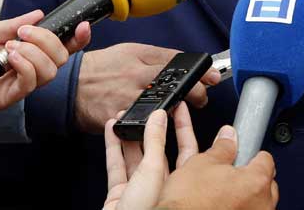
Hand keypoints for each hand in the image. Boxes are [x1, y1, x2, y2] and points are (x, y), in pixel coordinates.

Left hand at [0, 10, 90, 122]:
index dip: (78, 37)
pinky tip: (9, 57)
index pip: (62, 46)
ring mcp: (20, 83)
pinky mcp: (9, 96)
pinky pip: (30, 82)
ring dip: (35, 52)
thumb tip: (39, 14)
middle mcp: (29, 68)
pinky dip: (25, 65)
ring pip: (50, 70)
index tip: (82, 24)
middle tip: (22, 33)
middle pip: (61, 57)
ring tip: (11, 46)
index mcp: (28, 51)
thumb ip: (11, 25)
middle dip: (48, 39)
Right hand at [76, 44, 220, 132]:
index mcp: (141, 63)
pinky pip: (140, 129)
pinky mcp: (117, 122)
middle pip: (174, 90)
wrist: (71, 86)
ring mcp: (127, 103)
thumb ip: (160, 56)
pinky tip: (158, 127)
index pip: (177, 66)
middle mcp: (136, 82)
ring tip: (181, 111)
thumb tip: (186, 60)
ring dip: (176, 113)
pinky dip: (151, 129)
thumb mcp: (133, 51)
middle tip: (200, 98)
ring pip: (161, 111)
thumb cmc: (104, 67)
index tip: (212, 78)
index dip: (199, 73)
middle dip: (195, 95)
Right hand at [104, 104, 277, 209]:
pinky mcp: (122, 195)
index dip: (185, 127)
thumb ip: (163, 143)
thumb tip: (183, 122)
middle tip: (155, 108)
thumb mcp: (167, 170)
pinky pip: (118, 167)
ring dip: (132, 134)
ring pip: (138, 157)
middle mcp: (168, 188)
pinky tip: (113, 130)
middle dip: (157, 128)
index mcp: (189, 184)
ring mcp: (144, 191)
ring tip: (128, 114)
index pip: (191, 149)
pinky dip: (114, 147)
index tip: (182, 109)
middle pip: (162, 151)